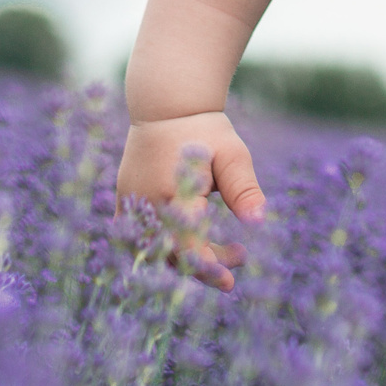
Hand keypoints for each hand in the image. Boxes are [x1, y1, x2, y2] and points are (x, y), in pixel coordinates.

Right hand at [115, 112, 262, 289]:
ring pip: (156, 249)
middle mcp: (147, 204)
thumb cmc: (205, 129)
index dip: (208, 270)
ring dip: (186, 256)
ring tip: (220, 249)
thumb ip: (243, 188)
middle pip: (173, 255)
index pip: (188, 249)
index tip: (231, 282)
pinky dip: (160, 244)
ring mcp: (131, 202)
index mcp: (173, 195)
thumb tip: (259, 220)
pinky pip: (137, 236)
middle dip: (205, 264)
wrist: (167, 103)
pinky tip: (186, 238)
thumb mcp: (231, 155)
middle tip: (239, 257)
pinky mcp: (126, 198)